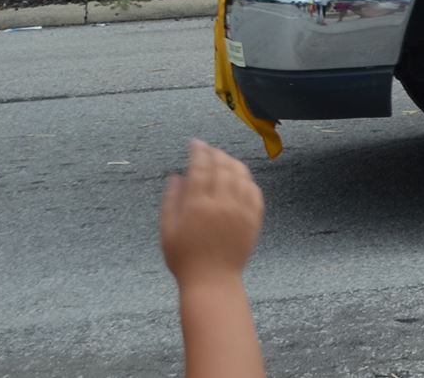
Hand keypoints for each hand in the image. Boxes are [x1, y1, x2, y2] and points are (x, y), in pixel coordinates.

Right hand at [160, 139, 263, 285]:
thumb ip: (171, 200)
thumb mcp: (168, 230)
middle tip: (208, 149)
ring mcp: (241, 209)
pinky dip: (246, 179)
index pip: (201, 167)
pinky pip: (254, 190)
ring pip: (241, 175)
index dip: (199, 152)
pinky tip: (240, 177)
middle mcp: (222, 203)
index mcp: (198, 205)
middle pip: (222, 166)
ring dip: (232, 162)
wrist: (212, 280)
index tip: (195, 143)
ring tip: (223, 159)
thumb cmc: (184, 258)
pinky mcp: (254, 218)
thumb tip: (176, 176)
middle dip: (215, 153)